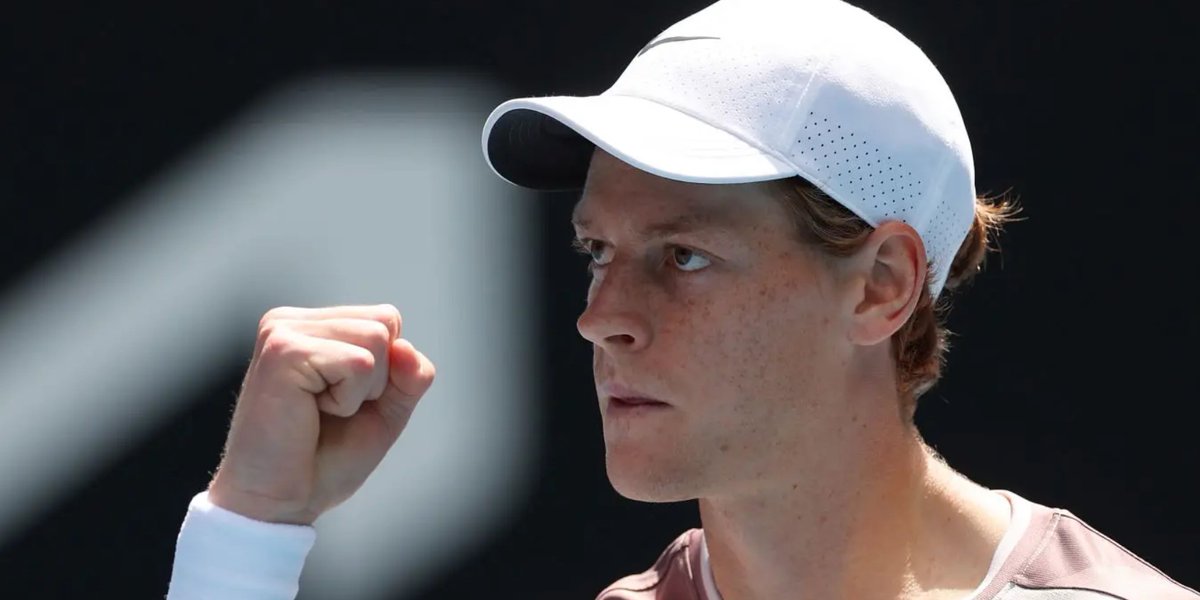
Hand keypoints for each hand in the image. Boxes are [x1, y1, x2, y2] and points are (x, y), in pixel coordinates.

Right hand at [207, 305, 435, 524]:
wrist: (278, 502)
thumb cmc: (324, 459)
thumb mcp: (386, 410)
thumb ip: (410, 376)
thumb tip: (403, 347)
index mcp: (310, 326)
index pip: (386, 319)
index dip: (387, 370)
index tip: (344, 402)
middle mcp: (291, 321)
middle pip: (384, 323)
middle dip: (377, 379)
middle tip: (330, 411)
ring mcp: (282, 331)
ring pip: (376, 339)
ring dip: (361, 391)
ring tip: (318, 411)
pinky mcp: (282, 351)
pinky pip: (359, 363)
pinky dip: (348, 400)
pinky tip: (310, 413)